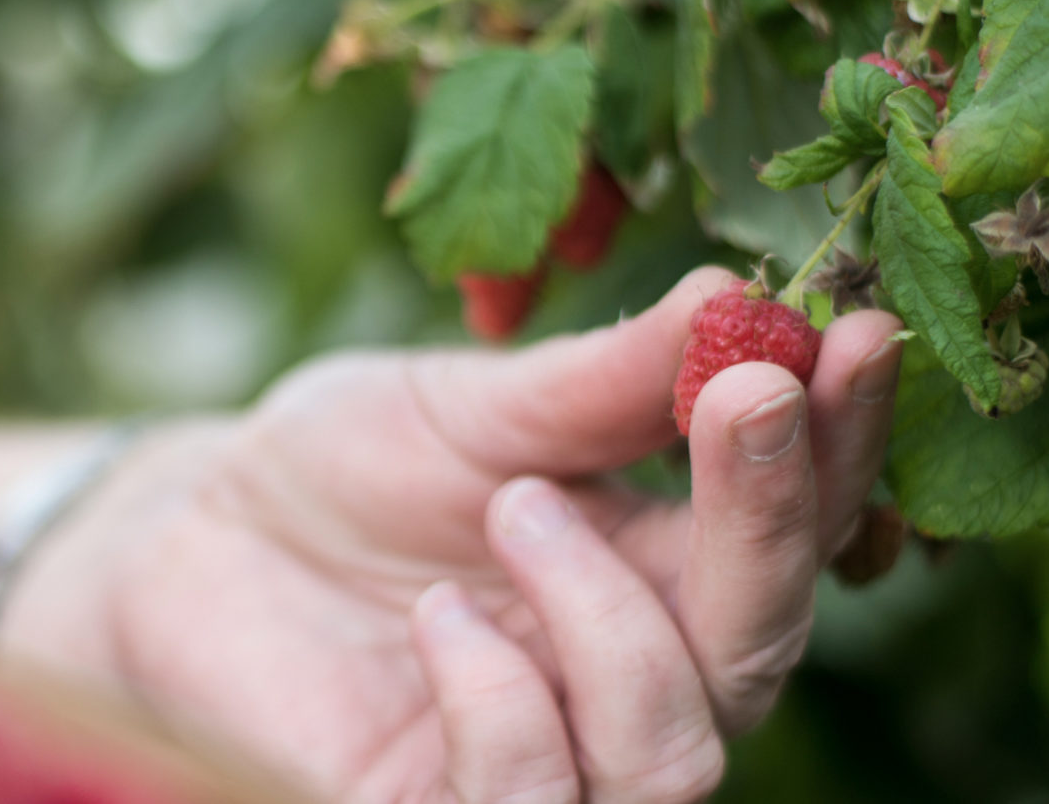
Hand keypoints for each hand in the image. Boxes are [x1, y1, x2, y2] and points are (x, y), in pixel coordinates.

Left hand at [92, 268, 903, 802]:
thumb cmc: (341, 471)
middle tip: (745, 394)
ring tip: (514, 503)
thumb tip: (743, 295)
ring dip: (613, 620)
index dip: (846, 445)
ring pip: (674, 756)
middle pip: (762, 650)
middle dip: (772, 521)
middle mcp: (629, 680)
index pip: (802, 533)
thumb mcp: (471, 405)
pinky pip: (529, 801)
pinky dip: (502, 705)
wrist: (186, 544)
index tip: (863, 333)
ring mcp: (545, 763)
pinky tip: (441, 615)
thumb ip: (605, 378)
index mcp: (665, 570)